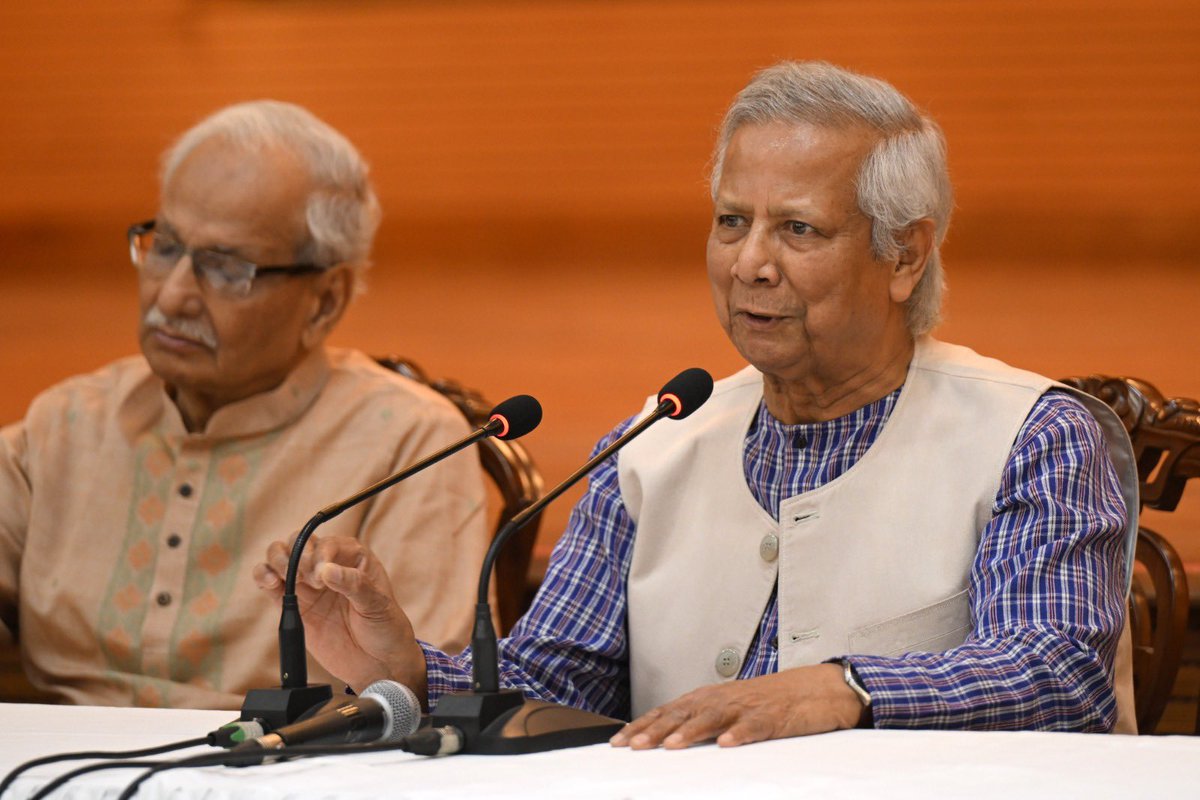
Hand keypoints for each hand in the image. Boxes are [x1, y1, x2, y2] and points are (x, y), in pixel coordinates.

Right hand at [253, 535, 428, 704]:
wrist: (376, 664)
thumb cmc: (384, 629)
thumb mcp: (377, 605)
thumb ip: (354, 585)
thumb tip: (327, 570)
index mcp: (354, 558)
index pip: (329, 543)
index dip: (321, 554)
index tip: (322, 574)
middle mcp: (328, 566)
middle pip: (300, 542)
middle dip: (298, 555)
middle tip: (309, 579)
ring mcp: (308, 585)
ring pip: (281, 557)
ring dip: (277, 560)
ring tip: (284, 577)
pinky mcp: (292, 605)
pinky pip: (270, 584)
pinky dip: (263, 576)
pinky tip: (269, 582)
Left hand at [610, 663, 864, 749]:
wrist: (816, 689)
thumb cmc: (769, 702)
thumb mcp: (731, 709)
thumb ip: (701, 720)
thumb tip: (664, 738)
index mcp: (710, 698)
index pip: (668, 710)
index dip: (643, 725)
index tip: (619, 742)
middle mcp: (724, 698)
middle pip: (683, 712)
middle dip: (656, 729)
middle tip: (633, 746)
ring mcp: (748, 706)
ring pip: (714, 717)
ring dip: (691, 730)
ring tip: (670, 745)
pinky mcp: (774, 717)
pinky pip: (755, 726)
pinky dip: (740, 734)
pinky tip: (726, 744)